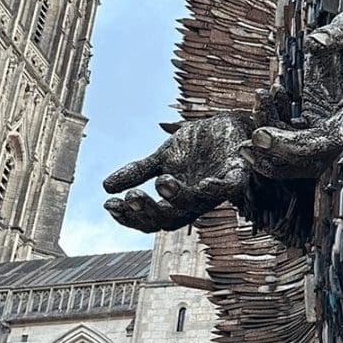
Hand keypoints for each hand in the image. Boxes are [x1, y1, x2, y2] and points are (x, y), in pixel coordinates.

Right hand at [103, 111, 251, 231]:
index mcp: (176, 201)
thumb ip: (139, 171)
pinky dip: (218, 188)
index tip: (109, 204)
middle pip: (170, 219)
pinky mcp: (237, 174)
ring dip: (177, 196)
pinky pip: (230, 186)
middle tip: (131, 197)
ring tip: (161, 182)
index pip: (151, 218)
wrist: (227, 123)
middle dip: (149, 211)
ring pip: (196, 203)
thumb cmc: (197, 145)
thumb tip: (105, 186)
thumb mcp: (163, 156)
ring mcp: (216, 190)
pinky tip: (203, 184)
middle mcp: (195, 202)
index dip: (130, 216)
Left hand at [241, 9, 342, 178]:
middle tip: (246, 145)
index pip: (325, 143)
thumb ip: (335, 36)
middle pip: (309, 159)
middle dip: (275, 157)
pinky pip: (289, 133)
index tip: (260, 135)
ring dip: (268, 140)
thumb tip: (315, 41)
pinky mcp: (312, 118)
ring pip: (295, 151)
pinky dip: (272, 122)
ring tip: (258, 99)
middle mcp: (341, 126)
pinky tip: (267, 96)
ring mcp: (325, 125)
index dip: (291, 145)